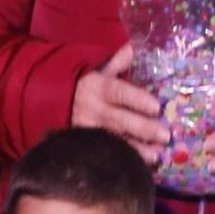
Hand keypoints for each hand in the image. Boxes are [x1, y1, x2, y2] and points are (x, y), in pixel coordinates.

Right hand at [72, 44, 168, 160]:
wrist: (49, 103)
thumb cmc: (82, 86)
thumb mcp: (97, 71)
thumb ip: (116, 63)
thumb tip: (132, 48)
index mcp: (96, 86)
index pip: (118, 92)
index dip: (137, 99)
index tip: (157, 107)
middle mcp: (91, 108)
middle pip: (120, 120)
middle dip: (144, 128)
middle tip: (166, 135)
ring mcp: (87, 129)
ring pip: (114, 140)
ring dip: (136, 149)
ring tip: (157, 156)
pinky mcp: (84, 145)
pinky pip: (106, 153)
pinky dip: (123, 160)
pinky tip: (139, 165)